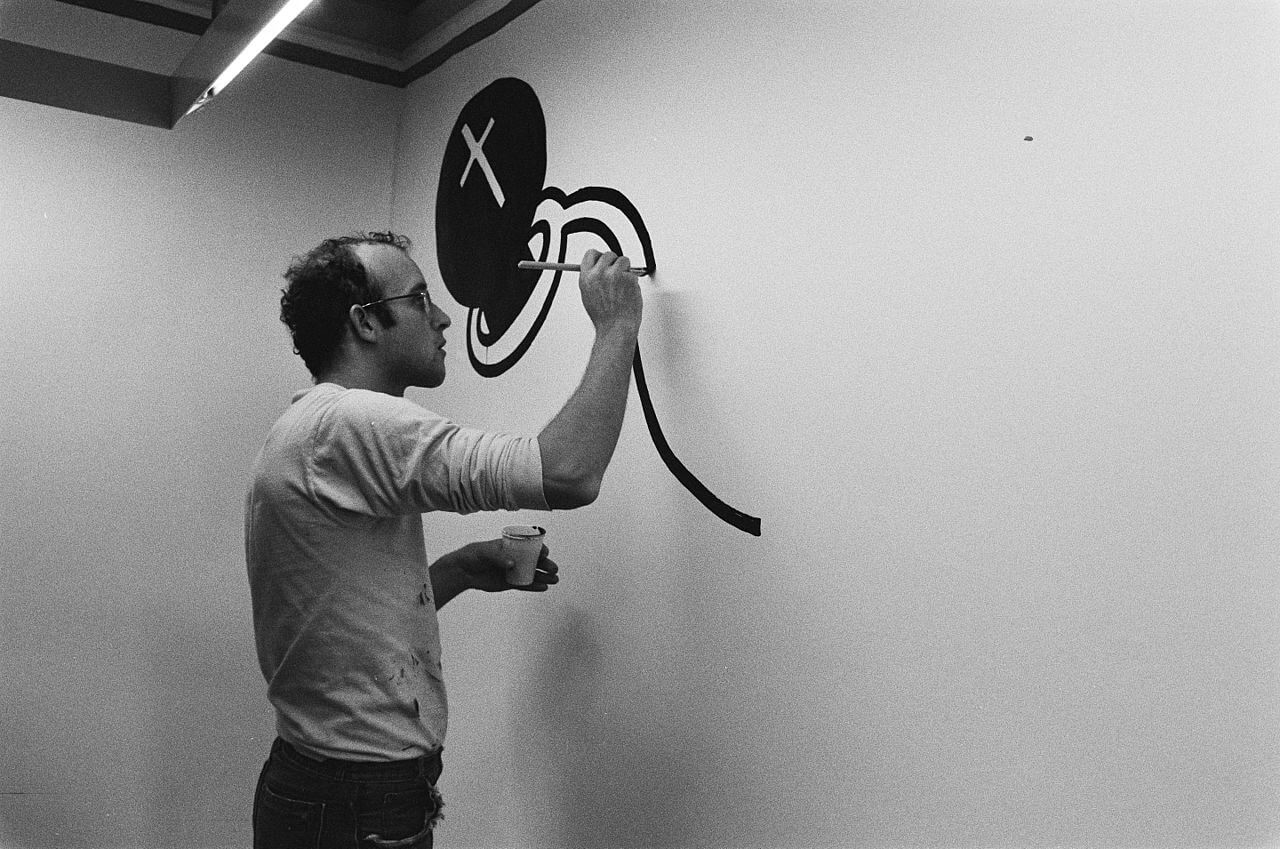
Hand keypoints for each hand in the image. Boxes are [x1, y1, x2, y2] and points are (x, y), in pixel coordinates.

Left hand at [440, 539, 559, 593]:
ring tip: (555, 580)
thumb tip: (512, 564)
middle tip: (554, 569)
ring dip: (544, 576)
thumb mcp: (484, 552)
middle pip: (534, 561)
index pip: (529, 546)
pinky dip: (534, 586)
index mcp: (511, 545)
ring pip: (532, 574)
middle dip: (546, 564)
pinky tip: (544, 588)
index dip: (539, 549)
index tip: (545, 553)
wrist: (462, 571)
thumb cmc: (473, 556)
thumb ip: (499, 557)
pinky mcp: (509, 583)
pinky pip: (524, 584)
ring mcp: (513, 571)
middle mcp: (515, 557)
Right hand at [578, 249, 641, 333]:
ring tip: (622, 287)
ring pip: (623, 261)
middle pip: (608, 255)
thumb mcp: (588, 296)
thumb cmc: (604, 317)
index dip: (599, 257)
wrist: (616, 327)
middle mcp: (599, 273)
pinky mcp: (628, 278)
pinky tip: (628, 293)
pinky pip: (633, 273)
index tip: (604, 261)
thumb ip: (592, 280)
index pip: (591, 254)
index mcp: (586, 277)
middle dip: (614, 263)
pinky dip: (633, 281)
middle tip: (617, 277)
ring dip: (625, 271)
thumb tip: (596, 269)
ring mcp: (615, 274)